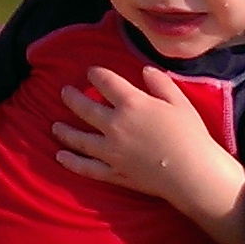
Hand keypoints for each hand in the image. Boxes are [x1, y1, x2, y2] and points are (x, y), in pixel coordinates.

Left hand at [53, 67, 209, 189]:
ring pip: (80, 139)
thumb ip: (160, 84)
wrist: (190, 173)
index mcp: (131, 103)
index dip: (96, 75)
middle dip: (72, 98)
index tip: (90, 72)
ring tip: (54, 127)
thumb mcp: (179, 102)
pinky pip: (86, 167)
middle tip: (64, 92)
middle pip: (85, 108)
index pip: (106, 83)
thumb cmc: (190, 135)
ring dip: (65, 131)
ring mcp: (110, 151)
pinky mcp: (112, 172)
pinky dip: (72, 162)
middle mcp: (114, 125)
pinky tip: (60, 157)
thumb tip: (145, 70)